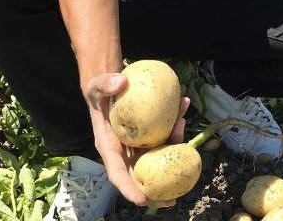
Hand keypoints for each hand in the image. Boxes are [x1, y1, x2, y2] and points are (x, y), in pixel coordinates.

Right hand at [84, 73, 188, 208]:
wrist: (108, 88)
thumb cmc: (100, 92)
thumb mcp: (97, 87)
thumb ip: (105, 85)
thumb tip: (121, 82)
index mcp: (108, 147)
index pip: (117, 173)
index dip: (128, 188)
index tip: (141, 199)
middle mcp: (124, 152)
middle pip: (139, 177)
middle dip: (155, 192)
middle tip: (173, 200)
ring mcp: (138, 147)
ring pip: (157, 158)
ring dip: (173, 151)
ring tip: (186, 141)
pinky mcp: (149, 137)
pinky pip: (164, 138)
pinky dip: (175, 128)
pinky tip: (183, 112)